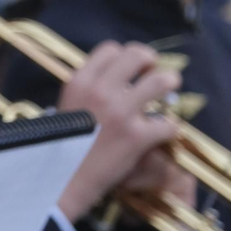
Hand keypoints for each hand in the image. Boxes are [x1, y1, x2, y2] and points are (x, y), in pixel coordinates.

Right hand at [55, 41, 180, 221]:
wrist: (62, 182)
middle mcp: (100, 91)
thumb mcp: (65, 108)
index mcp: (79, 82)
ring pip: (161, 81)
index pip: (111, 49)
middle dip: (151, 62)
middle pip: (138, 55)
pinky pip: (169, 123)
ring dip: (169, 83)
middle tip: (153, 73)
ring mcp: (120, 113)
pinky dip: (170, 128)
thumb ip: (86, 91)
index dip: (125, 56)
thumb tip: (112, 81)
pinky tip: (164, 133)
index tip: (131, 68)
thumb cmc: (60, 147)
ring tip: (169, 91)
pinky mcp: (137, 137)